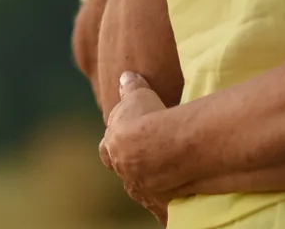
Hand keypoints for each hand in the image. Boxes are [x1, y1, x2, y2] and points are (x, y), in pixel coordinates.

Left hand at [99, 72, 174, 223]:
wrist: (162, 147)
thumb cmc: (147, 117)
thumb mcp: (137, 95)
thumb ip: (130, 87)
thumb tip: (126, 76)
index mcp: (112, 149)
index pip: (106, 150)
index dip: (114, 145)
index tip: (124, 141)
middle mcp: (124, 172)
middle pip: (125, 171)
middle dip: (132, 165)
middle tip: (146, 158)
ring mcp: (142, 190)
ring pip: (143, 189)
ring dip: (150, 182)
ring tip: (165, 174)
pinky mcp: (162, 204)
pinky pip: (164, 208)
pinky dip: (169, 203)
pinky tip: (178, 197)